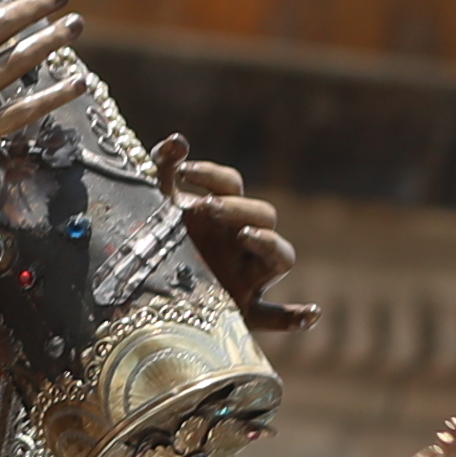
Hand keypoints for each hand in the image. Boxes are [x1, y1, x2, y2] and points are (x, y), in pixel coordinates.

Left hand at [147, 136, 307, 337]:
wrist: (144, 288)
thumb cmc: (158, 241)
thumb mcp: (158, 207)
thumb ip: (166, 171)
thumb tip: (177, 140)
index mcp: (224, 211)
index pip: (231, 183)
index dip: (211, 174)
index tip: (183, 172)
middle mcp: (243, 239)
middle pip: (263, 215)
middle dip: (238, 208)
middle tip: (208, 208)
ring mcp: (248, 273)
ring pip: (281, 257)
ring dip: (269, 244)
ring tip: (245, 237)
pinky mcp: (242, 309)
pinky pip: (275, 315)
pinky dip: (295, 316)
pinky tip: (311, 313)